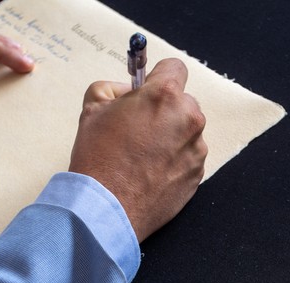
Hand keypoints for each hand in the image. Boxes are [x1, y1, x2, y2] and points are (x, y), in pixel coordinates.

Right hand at [69, 59, 206, 241]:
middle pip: (183, 102)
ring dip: (171, 136)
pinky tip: (151, 172)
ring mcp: (196, 149)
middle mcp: (188, 119)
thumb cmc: (98, 159)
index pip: (175, 68)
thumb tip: (128, 91)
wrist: (105, 208)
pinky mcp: (198, 174)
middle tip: (139, 128)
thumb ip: (112, 89)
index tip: (148, 91)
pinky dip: (174, 161)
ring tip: (143, 155)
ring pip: (187, 131)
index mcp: (165, 96)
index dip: (158, 77)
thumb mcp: (92, 109)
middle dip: (164, 110)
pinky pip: (188, 157)